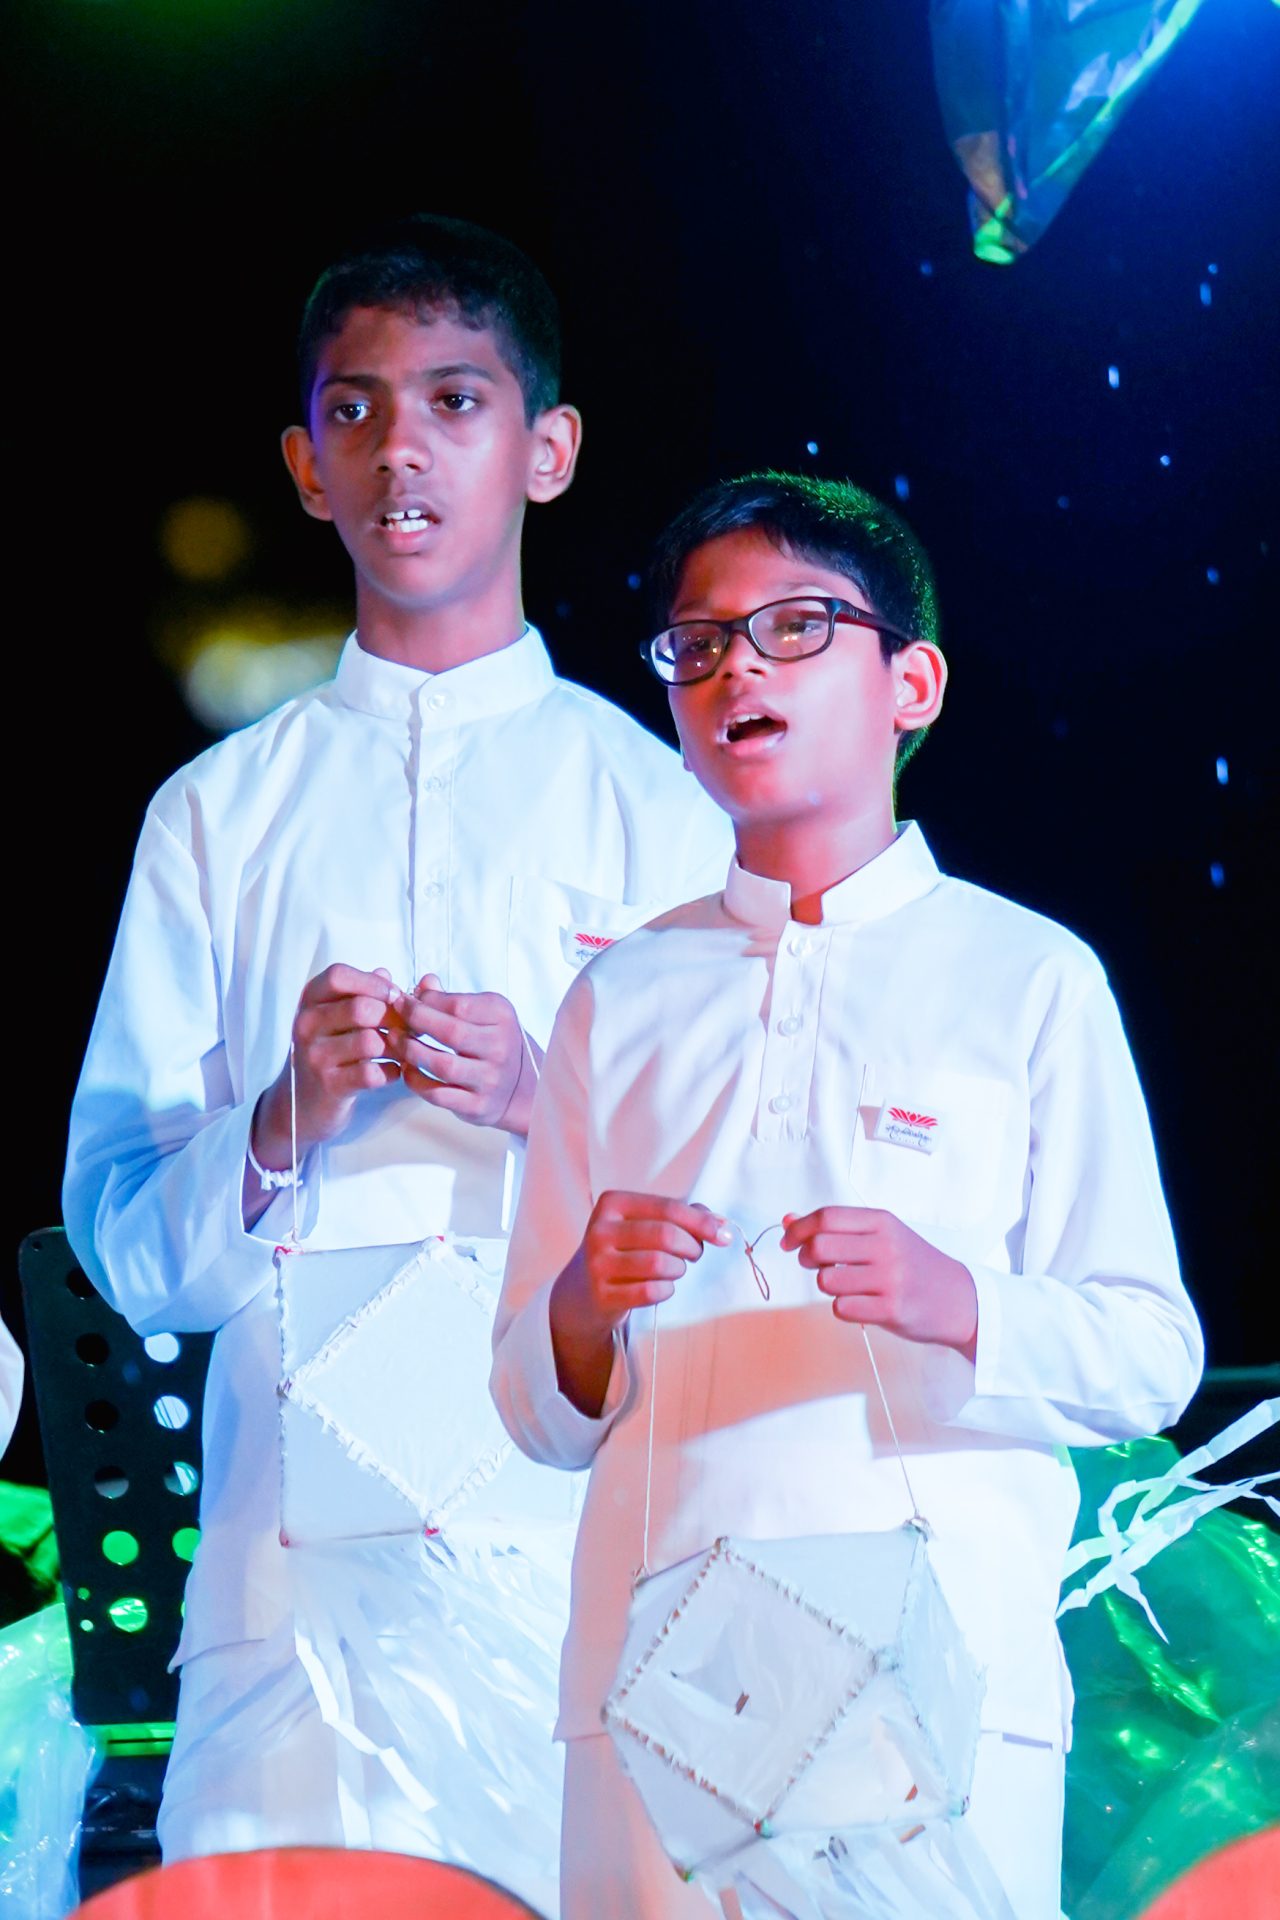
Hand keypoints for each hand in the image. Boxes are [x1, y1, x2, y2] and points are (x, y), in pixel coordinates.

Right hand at [253, 963, 400, 1167]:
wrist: (301, 1103)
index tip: (394, 995)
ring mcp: (315, 1057)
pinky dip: (391, 1071)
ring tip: (402, 1050)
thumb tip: (386, 974)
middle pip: (362, 1008)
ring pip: (371, 1041)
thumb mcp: (336, 1016)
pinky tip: (391, 1071)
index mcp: (310, 1000)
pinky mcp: (329, 1086)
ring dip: (397, 1046)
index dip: (373, 982)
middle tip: (408, 1027)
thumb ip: (361, 992)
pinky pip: (372, 1073)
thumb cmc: (328, 1050)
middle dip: (394, 1017)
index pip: (339, 975)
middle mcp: (307, 1025)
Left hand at [384, 975, 539, 1132]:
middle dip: (416, 1022)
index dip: (426, 1001)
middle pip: (452, 1032)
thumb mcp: (485, 1013)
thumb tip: (424, 983)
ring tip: (396, 1041)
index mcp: (502, 1018)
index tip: (405, 1000)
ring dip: (412, 1052)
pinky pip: (439, 1094)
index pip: (459, 1005)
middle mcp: (500, 1048)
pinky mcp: (477, 1105)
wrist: (522, 1086)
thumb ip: (453, 998)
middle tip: (395, 1018)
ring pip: (444, 1065)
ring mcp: (490, 1079)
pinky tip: (407, 1069)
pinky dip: (416, 1081)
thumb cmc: (495, 1042)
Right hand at [550, 1191, 731, 1414]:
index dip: (701, 1222)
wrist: (583, 1291)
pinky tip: (662, 1287)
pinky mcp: (602, 1294)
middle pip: (666, 1236)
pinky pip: (650, 1291)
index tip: (723, 1235)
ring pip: (660, 1264)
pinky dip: (666, 1290)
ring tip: (674, 1270)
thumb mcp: (643, 1225)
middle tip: (693, 1255)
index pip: (668, 1208)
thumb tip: (722, 1224)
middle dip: (691, 1247)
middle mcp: (600, 1230)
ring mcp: (597, 1263)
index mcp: (612, 1203)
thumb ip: (681, 1217)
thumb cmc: (624, 1250)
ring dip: (678, 1270)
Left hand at [780, 1206, 977, 1360]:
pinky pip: (841, 1307)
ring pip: (826, 1280)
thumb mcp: (883, 1236)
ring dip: (826, 1285)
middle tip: (813, 1264)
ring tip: (846, 1285)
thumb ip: (839, 1228)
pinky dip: (843, 1307)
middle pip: (819, 1246)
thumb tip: (788, 1220)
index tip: (788, 1242)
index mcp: (882, 1222)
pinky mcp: (891, 1309)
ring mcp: (890, 1278)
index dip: (799, 1229)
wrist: (960, 1299)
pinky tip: (860, 1303)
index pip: (826, 1217)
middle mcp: (886, 1246)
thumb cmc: (915, 1265)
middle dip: (806, 1257)